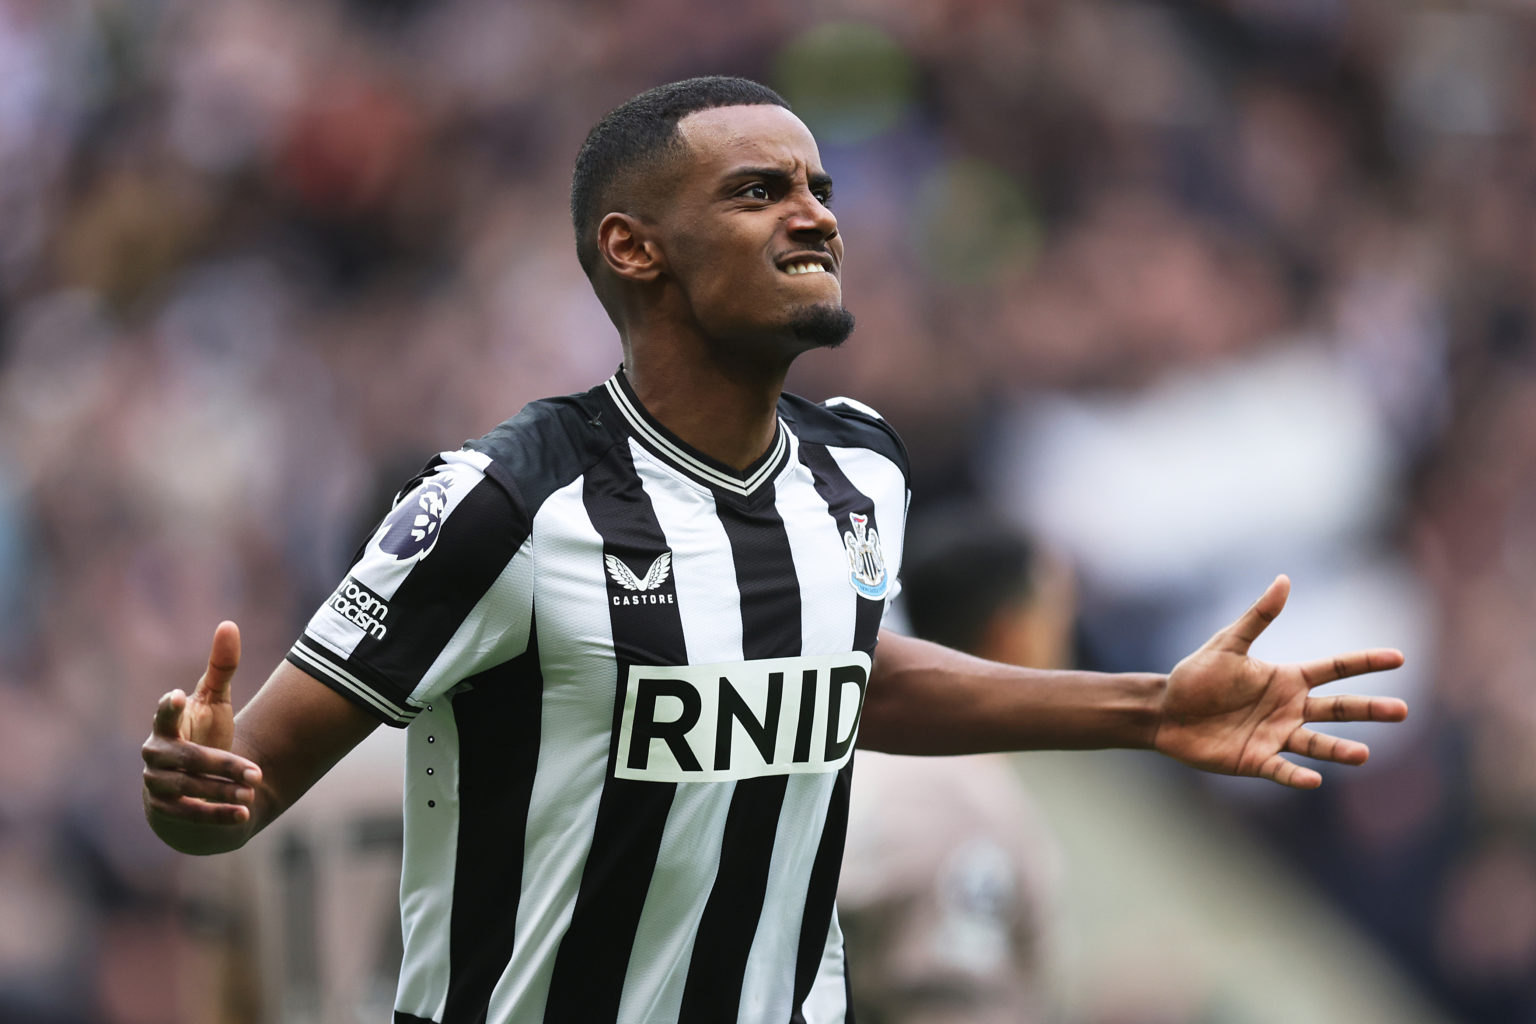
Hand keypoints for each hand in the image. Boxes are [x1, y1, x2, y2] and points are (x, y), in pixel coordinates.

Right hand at [141, 621, 262, 827]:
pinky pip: (189, 814)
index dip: (169, 706)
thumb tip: (229, 624)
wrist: (191, 781)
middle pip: (188, 759)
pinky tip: (245, 815)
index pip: (165, 714)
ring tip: (253, 792)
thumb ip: (221, 668)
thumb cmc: (203, 732)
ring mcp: (156, 783)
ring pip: (188, 788)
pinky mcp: (164, 810)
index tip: (177, 694)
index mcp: (166, 724)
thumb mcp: (214, 701)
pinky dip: (216, 816)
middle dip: (223, 766)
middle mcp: (155, 754)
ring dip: (221, 792)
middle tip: (257, 774)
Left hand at [1152, 576, 1407, 788]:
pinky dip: (1297, 775)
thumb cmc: (1197, 676)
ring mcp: (1276, 736)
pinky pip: (1281, 770)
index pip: (1335, 669)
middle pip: (1337, 708)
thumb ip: (1258, 617)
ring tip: (1363, 754)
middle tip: (1402, 710)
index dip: (1365, 663)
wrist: (1166, 711)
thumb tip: (1284, 580)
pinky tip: (1314, 780)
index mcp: (1287, 679)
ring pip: (1316, 743)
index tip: (1399, 657)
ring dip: (1339, 750)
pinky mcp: (1257, 761)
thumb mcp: (1227, 644)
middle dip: (1369, 709)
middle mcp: (1289, 709)